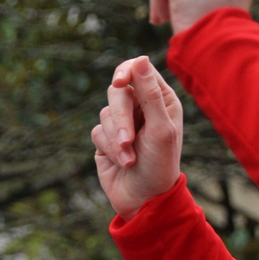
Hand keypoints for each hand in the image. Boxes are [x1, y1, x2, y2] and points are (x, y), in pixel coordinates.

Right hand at [91, 56, 181, 220]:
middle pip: (117, 92)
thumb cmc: (160, 165)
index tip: (119, 83)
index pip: (139, 70)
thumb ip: (150, 94)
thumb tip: (140, 59)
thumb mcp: (160, 129)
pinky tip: (122, 163)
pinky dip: (109, 148)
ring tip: (129, 159)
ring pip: (105, 114)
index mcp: (161, 100)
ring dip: (116, 140)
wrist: (144, 200)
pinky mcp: (106, 139)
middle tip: (128, 140)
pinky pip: (97, 132)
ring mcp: (122, 123)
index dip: (126, 72)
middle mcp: (142, 108)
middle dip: (121, 118)